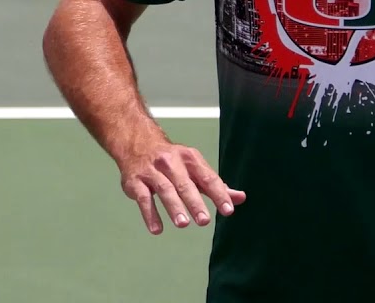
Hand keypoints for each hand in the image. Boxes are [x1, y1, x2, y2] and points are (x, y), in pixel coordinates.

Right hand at [117, 140, 245, 234]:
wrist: (137, 144)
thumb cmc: (171, 161)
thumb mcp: (194, 168)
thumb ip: (215, 185)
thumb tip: (239, 198)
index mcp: (189, 158)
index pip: (207, 177)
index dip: (218, 194)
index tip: (227, 210)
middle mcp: (170, 162)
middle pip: (184, 183)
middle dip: (194, 202)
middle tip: (204, 221)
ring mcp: (151, 171)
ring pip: (164, 189)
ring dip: (174, 207)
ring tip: (183, 224)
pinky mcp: (135, 181)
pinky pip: (143, 197)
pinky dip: (149, 214)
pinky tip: (157, 229)